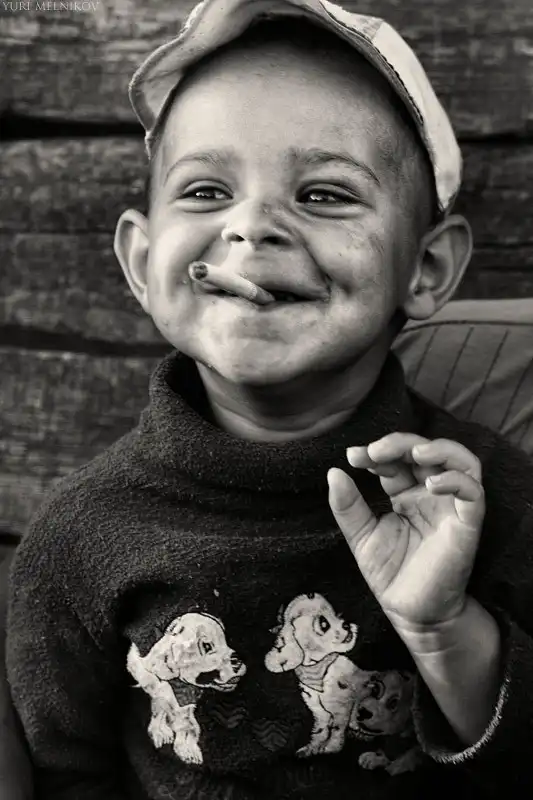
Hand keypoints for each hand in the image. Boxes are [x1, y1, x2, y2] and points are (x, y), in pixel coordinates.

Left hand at [328, 433, 484, 633]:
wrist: (410, 613)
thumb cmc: (390, 575)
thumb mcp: (360, 537)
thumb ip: (348, 507)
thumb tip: (333, 472)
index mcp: (405, 494)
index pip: (395, 461)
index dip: (375, 453)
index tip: (353, 456)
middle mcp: (429, 495)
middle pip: (425, 451)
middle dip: (399, 443)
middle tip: (374, 451)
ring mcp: (450, 506)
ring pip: (459, 461)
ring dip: (438, 450)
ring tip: (413, 454)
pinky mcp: (467, 523)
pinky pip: (473, 492)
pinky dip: (455, 479)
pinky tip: (430, 484)